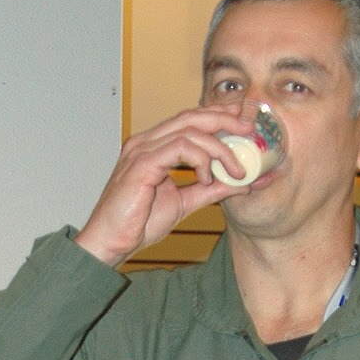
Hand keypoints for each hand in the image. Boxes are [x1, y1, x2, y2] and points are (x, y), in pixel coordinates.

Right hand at [75, 108, 259, 268]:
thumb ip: (210, 191)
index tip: (244, 122)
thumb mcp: (184, 203)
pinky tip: (207, 178)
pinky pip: (180, 147)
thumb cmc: (136, 224)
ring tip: (235, 169)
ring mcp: (143, 149)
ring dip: (219, 148)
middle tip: (250, 129)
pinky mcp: (142, 163)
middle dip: (225, 119)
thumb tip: (239, 184)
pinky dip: (200, 159)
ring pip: (190, 130)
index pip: (191, 120)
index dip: (218, 116)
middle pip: (193, 116)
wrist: (110, 243)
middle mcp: (147, 141)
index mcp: (154, 146)